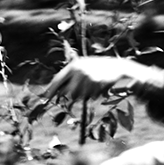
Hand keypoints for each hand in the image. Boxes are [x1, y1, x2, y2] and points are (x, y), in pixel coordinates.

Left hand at [44, 57, 163, 101]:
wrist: (118, 67)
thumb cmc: (99, 69)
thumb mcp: (83, 68)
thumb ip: (71, 77)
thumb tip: (58, 92)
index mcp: (73, 66)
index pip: (57, 80)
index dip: (51, 90)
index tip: (45, 98)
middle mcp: (78, 70)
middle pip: (68, 93)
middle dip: (73, 96)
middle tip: (83, 92)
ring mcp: (87, 77)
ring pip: (79, 97)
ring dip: (85, 95)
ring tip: (93, 87)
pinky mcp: (95, 83)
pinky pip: (90, 96)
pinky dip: (94, 95)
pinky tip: (100, 87)